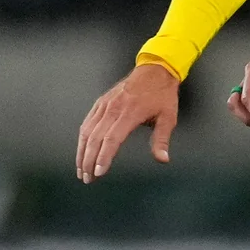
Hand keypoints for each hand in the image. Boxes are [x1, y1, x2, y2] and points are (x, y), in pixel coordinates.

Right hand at [77, 62, 179, 182]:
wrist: (154, 70)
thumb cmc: (162, 95)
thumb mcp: (168, 117)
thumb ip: (162, 140)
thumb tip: (163, 159)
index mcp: (130, 113)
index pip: (112, 139)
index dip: (103, 157)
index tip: (98, 172)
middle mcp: (113, 109)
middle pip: (95, 138)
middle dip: (89, 160)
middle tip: (87, 179)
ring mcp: (105, 105)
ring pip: (87, 131)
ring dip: (82, 152)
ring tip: (81, 170)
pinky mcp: (101, 103)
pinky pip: (87, 123)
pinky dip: (83, 139)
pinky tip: (82, 151)